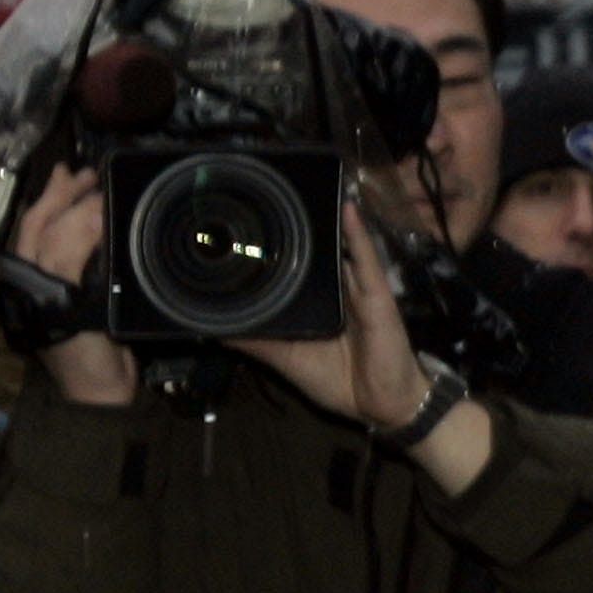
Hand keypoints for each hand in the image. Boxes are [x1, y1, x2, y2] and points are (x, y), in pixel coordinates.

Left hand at [13, 164, 137, 408]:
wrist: (99, 393)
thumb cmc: (85, 354)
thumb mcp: (73, 303)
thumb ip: (72, 256)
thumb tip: (94, 212)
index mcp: (28, 278)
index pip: (47, 228)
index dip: (73, 205)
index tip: (104, 186)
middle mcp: (32, 275)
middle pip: (41, 223)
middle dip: (61, 194)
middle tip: (87, 172)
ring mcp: (48, 282)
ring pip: (47, 230)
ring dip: (63, 201)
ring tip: (81, 177)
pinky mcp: (68, 288)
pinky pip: (62, 245)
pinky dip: (72, 221)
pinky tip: (88, 209)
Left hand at [239, 199, 427, 426]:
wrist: (380, 405)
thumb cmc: (338, 381)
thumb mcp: (287, 360)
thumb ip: (257, 341)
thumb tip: (211, 328)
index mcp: (315, 303)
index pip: (292, 271)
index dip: (274, 250)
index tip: (244, 228)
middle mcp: (336, 290)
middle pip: (315, 253)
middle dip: (298, 227)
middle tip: (269, 197)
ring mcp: (358, 289)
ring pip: (339, 249)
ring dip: (327, 221)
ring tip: (306, 187)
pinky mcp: (377, 295)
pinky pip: (367, 260)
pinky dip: (358, 235)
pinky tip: (348, 210)